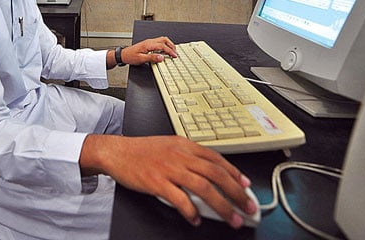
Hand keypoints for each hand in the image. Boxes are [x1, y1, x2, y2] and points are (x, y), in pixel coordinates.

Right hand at [80, 134, 255, 228]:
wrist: (116, 151)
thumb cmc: (141, 151)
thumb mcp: (168, 146)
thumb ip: (188, 157)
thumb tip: (208, 174)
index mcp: (185, 145)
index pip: (217, 159)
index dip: (235, 173)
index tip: (246, 185)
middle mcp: (180, 156)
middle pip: (216, 175)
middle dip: (237, 193)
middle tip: (248, 206)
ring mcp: (169, 169)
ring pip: (204, 188)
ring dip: (223, 206)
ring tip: (232, 219)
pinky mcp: (157, 182)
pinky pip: (180, 199)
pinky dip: (191, 211)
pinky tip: (196, 219)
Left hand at [119, 36, 176, 66]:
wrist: (124, 55)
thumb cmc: (130, 56)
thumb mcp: (141, 59)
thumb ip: (152, 58)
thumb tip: (161, 57)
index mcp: (148, 44)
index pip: (162, 46)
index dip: (170, 51)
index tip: (174, 55)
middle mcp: (149, 41)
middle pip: (164, 40)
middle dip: (171, 46)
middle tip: (175, 52)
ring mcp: (149, 42)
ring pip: (162, 40)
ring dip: (168, 44)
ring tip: (172, 51)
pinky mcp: (148, 44)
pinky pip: (159, 42)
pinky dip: (164, 45)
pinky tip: (165, 50)